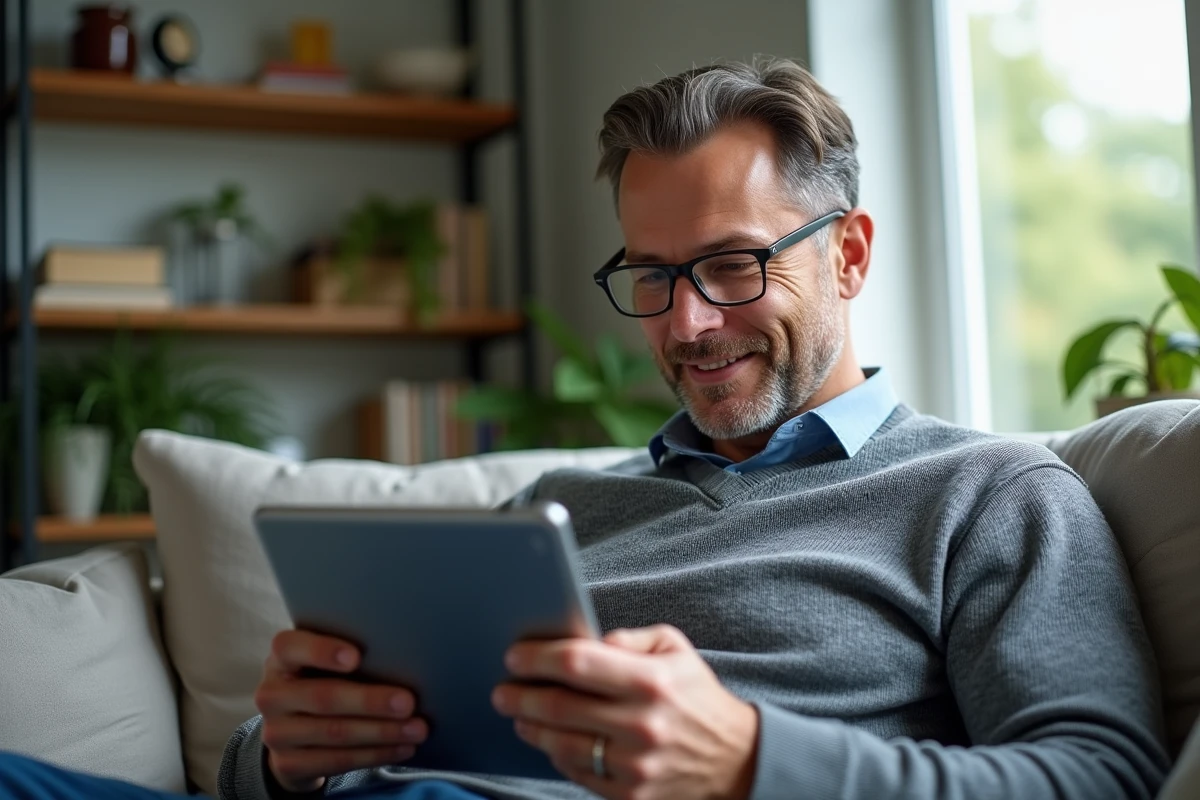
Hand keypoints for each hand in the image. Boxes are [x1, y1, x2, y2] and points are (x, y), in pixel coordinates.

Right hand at [254, 630, 428, 793]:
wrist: (293, 730)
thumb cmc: (322, 680)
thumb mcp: (323, 662)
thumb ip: (348, 655)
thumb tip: (403, 655)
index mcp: (280, 659)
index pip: (289, 648)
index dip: (321, 651)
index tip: (356, 656)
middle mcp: (271, 695)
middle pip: (323, 696)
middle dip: (370, 701)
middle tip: (408, 702)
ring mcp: (276, 733)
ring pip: (335, 733)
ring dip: (382, 732)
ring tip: (417, 728)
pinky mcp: (289, 764)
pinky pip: (337, 761)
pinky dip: (375, 754)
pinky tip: (402, 748)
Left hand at [491, 624, 758, 799]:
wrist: (736, 760)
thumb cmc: (696, 696)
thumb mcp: (674, 648)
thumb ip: (628, 638)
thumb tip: (584, 641)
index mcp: (651, 680)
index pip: (577, 663)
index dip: (537, 658)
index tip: (514, 656)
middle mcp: (642, 724)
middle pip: (559, 706)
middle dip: (521, 695)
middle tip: (502, 689)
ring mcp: (635, 765)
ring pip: (561, 744)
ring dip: (530, 727)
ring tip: (518, 714)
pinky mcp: (631, 795)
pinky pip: (577, 773)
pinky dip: (556, 755)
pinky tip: (548, 740)